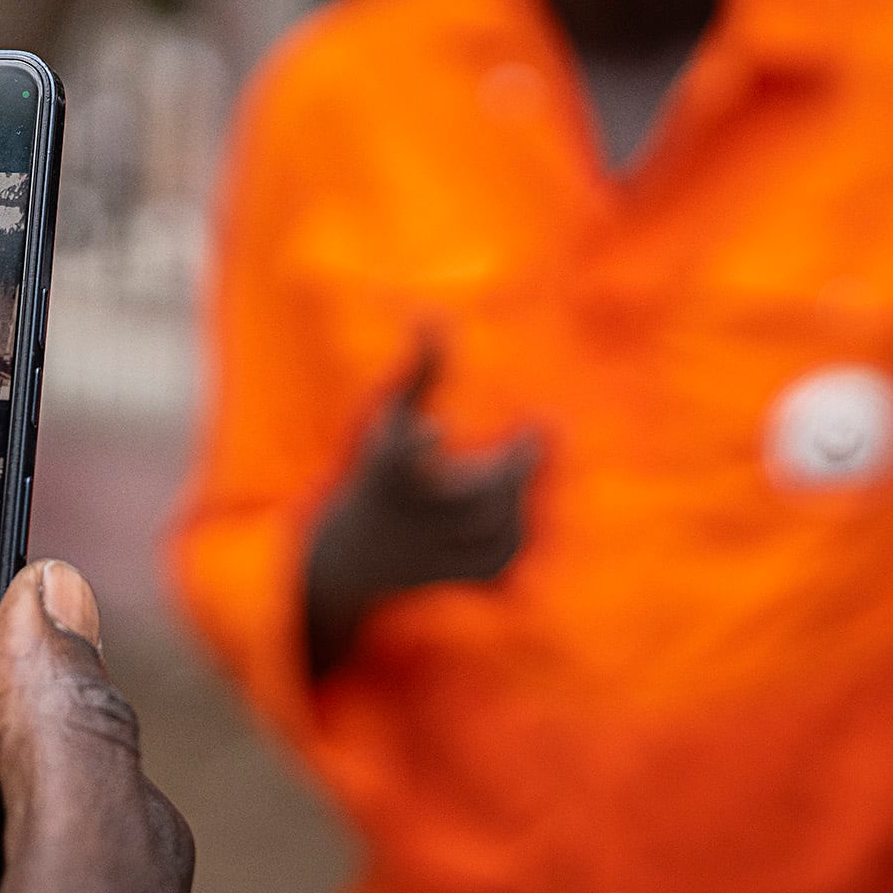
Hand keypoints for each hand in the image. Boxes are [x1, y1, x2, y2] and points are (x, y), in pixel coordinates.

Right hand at [304, 344, 534, 679]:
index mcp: (385, 473)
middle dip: (513, 462)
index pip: (395, 460)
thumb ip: (419, 366)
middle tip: (541, 427)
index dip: (413, 445)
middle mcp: (406, 518)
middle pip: (470, 495)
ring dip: (518, 494)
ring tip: (527, 462)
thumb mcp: (390, 415)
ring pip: (493, 527)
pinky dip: (517, 530)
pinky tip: (520, 506)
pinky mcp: (455, 580)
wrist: (351, 558)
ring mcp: (431, 555)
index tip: (437, 429)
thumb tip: (433, 312)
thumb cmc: (379, 469)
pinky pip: (503, 556)